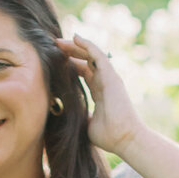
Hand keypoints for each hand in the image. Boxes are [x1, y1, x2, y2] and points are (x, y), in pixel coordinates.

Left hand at [55, 33, 143, 155]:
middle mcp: (105, 82)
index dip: (70, 65)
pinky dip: (87, 45)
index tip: (54, 61)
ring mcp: (109, 78)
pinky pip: (98, 55)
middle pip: (86, 61)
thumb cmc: (109, 136)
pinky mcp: (111, 76)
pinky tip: (74, 38)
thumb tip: (67, 115)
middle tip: (53, 46)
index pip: (84, 73)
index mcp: (100, 92)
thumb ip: (81, 116)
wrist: (125, 139)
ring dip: (75, 46)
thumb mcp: (88, 124)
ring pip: (90, 55)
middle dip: (70, 53)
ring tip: (58, 41)